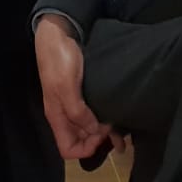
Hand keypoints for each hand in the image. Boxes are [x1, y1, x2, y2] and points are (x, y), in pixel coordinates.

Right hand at [35, 14, 110, 159]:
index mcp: (57, 116)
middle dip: (98, 142)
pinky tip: (118, 117)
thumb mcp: (66, 87)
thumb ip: (77, 112)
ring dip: (105, 132)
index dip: (84, 150)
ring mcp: (74, 102)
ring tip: (123, 133)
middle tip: (115, 130)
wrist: (58, 32)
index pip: (67, 148)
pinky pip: (94, 112)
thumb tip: (93, 131)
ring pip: (89, 127)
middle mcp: (65, 113)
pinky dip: (106, 117)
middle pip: (80, 139)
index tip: (100, 137)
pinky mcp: (83, 91)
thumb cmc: (60, 60)